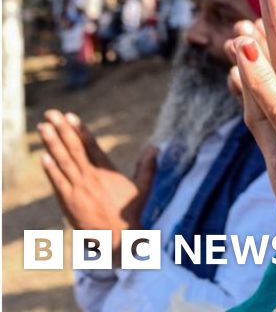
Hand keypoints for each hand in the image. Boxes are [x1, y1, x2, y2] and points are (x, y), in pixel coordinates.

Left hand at [38, 110, 157, 263]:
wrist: (118, 239)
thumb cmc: (131, 213)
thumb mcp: (143, 188)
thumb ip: (147, 167)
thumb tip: (156, 147)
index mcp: (108, 173)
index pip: (92, 147)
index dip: (81, 131)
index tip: (71, 116)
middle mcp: (91, 179)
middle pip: (74, 150)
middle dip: (62, 130)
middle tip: (51, 113)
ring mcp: (78, 190)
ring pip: (63, 162)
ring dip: (52, 144)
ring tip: (43, 127)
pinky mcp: (69, 202)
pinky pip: (57, 182)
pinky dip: (50, 169)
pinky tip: (43, 156)